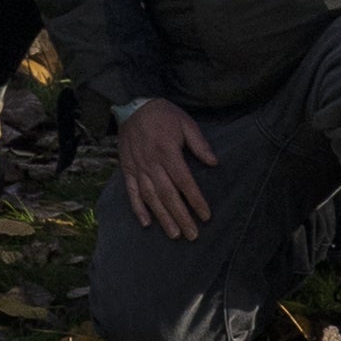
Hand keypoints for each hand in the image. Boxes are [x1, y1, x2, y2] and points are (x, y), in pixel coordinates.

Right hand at [118, 98, 216, 240]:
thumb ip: (199, 143)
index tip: (206, 216)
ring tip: (174, 234)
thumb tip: (214, 162)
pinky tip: (146, 223)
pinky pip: (131, 191)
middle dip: (181, 216)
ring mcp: (137, 166)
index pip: (184, 181)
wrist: (133, 105)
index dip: (195, 200)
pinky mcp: (127, 168)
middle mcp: (151, 162)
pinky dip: (137, 208)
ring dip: (162, 217)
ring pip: (150, 196)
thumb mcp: (185, 123)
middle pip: (167, 194)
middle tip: (192, 235)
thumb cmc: (163, 115)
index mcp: (167, 151)